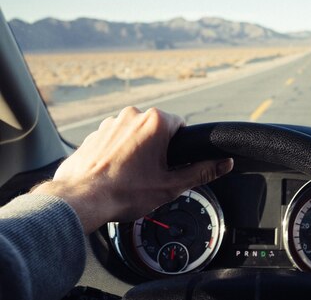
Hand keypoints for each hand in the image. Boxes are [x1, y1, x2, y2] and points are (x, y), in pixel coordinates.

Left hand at [32, 107, 232, 232]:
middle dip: (159, 150)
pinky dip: (118, 154)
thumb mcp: (171, 186)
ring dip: (138, 151)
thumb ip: (202, 172)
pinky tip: (116, 174)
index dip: (181, 148)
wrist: (80, 200)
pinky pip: (115, 140)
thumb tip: (225, 163)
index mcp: (156, 122)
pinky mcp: (95, 133)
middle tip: (153, 175)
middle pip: (158, 130)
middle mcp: (133, 115)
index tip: (173, 165)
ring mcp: (111, 123)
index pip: (181, 126)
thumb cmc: (125, 193)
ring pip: (136, 134)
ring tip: (132, 177)